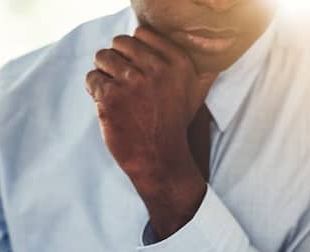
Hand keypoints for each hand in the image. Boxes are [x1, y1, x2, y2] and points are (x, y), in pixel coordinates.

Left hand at [85, 26, 217, 238]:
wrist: (160, 160)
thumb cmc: (173, 126)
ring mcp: (131, 81)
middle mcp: (155, 68)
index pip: (141, 33)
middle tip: (120, 81)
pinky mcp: (110, 96)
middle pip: (119, 42)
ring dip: (103, 73)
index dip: (133, 50)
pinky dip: (93, 90)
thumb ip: (200, 70)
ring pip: (102, 57)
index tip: (136, 68)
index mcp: (176, 62)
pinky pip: (92, 78)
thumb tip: (217, 51)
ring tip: (113, 92)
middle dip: (115, 59)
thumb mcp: (194, 94)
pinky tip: (106, 105)